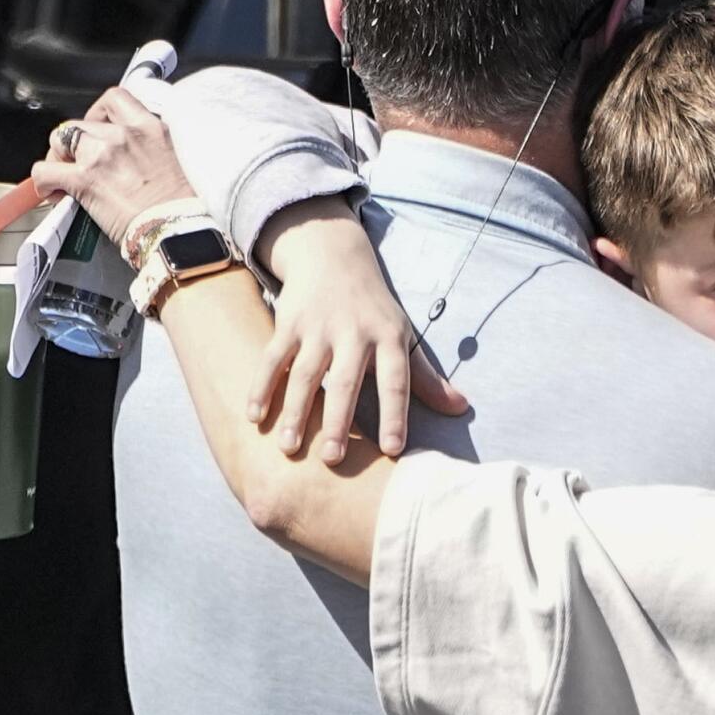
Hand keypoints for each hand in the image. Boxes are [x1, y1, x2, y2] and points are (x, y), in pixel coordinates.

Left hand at [29, 87, 194, 245]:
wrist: (177, 231)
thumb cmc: (180, 206)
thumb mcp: (171, 160)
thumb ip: (146, 147)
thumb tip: (125, 154)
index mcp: (150, 127)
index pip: (114, 98)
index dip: (98, 112)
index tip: (98, 127)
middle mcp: (125, 134)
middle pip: (80, 122)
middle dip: (74, 141)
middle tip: (78, 161)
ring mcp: (102, 154)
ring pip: (59, 139)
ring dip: (57, 157)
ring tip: (62, 175)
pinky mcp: (84, 179)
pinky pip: (44, 170)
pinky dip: (43, 181)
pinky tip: (52, 191)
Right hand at [247, 197, 467, 460]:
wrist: (333, 255)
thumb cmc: (374, 309)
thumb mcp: (403, 336)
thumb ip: (426, 377)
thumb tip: (461, 408)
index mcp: (389, 338)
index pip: (396, 382)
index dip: (395, 416)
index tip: (393, 450)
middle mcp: (354, 332)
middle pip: (346, 382)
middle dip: (338, 421)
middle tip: (332, 459)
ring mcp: (318, 327)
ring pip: (305, 374)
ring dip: (295, 411)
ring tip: (289, 449)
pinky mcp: (288, 323)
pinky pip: (272, 359)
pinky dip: (261, 387)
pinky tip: (254, 417)